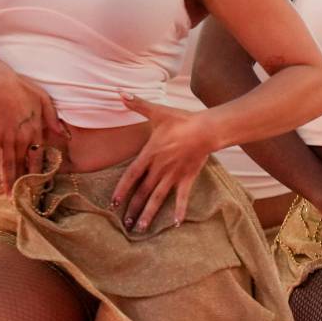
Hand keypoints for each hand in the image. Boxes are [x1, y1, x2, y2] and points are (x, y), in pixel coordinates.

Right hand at [0, 66, 66, 189]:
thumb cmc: (21, 88)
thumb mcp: (44, 100)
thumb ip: (53, 119)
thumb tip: (64, 134)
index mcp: (37, 129)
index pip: (40, 155)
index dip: (39, 171)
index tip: (40, 183)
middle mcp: (23, 138)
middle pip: (25, 164)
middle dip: (25, 182)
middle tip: (26, 198)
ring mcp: (7, 138)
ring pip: (10, 165)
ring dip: (10, 181)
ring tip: (11, 197)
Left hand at [110, 95, 217, 230]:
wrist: (208, 128)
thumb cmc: (182, 120)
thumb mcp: (157, 112)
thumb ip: (137, 105)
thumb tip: (119, 92)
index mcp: (149, 154)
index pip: (130, 175)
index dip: (121, 190)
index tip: (113, 203)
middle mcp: (159, 168)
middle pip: (142, 191)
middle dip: (132, 208)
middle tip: (124, 224)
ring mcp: (174, 175)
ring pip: (158, 198)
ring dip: (149, 214)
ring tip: (140, 228)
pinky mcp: (188, 177)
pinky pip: (182, 197)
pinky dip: (180, 211)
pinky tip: (176, 224)